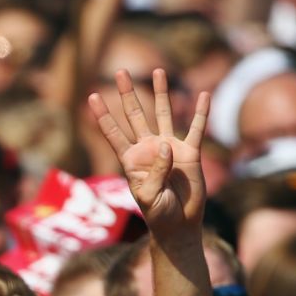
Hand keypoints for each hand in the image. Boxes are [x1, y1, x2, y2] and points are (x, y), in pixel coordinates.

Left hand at [88, 69, 209, 235]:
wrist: (178, 224)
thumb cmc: (158, 213)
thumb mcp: (149, 196)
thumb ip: (155, 172)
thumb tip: (166, 146)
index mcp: (130, 159)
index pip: (113, 132)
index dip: (103, 115)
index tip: (92, 95)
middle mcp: (148, 148)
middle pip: (135, 115)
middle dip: (128, 93)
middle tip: (120, 71)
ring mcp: (169, 147)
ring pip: (164, 113)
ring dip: (161, 92)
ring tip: (158, 70)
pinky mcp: (190, 153)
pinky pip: (197, 129)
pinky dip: (201, 112)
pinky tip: (203, 95)